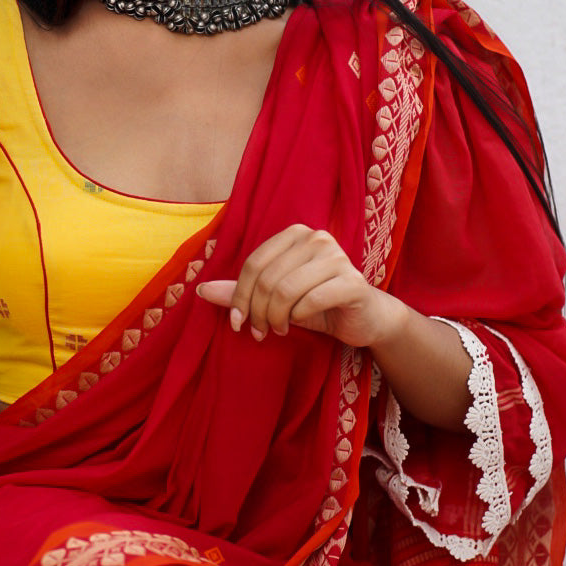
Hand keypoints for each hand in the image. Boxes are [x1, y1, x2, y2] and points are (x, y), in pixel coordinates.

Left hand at [197, 223, 404, 349]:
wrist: (365, 318)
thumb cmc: (318, 304)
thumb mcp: (275, 298)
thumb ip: (242, 292)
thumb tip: (200, 291)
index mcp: (295, 234)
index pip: (254, 263)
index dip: (239, 295)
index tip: (237, 321)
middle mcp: (317, 238)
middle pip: (268, 278)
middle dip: (257, 311)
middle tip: (259, 331)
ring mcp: (337, 258)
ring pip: (286, 289)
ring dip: (276, 317)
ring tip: (277, 330)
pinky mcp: (353, 282)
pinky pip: (312, 299)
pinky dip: (298, 317)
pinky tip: (297, 324)